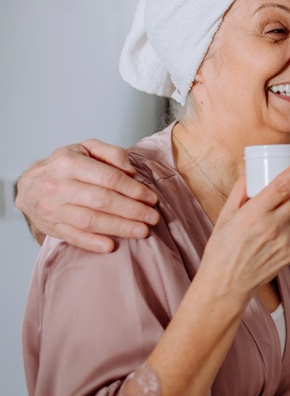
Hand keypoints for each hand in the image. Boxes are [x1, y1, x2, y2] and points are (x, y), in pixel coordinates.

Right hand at [15, 140, 159, 251]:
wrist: (29, 186)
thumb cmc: (64, 167)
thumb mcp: (86, 149)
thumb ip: (112, 154)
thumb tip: (130, 172)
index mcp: (69, 163)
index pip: (108, 178)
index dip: (133, 189)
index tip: (152, 198)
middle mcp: (58, 186)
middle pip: (102, 201)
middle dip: (132, 210)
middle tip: (153, 217)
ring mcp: (53, 208)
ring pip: (90, 221)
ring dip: (119, 228)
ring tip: (142, 231)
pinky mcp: (51, 226)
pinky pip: (73, 237)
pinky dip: (92, 243)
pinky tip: (111, 246)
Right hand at [196, 153, 289, 302]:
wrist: (226, 286)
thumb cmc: (221, 251)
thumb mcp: (225, 217)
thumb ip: (239, 192)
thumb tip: (250, 171)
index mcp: (255, 214)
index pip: (284, 184)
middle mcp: (273, 227)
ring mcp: (286, 240)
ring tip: (274, 212)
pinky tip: (274, 232)